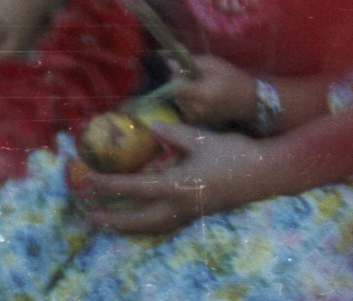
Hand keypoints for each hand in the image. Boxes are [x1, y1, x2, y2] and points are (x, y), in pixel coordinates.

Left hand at [75, 122, 271, 233]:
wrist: (264, 174)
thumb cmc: (233, 155)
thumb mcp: (202, 138)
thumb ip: (173, 134)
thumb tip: (149, 125)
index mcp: (176, 186)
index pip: (134, 188)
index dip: (109, 185)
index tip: (89, 181)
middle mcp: (178, 206)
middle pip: (136, 220)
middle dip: (110, 218)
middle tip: (88, 213)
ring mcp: (188, 214)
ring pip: (149, 227)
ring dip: (126, 226)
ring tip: (107, 221)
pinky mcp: (196, 214)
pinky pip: (162, 225)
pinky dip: (145, 225)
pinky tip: (141, 218)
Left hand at [170, 55, 256, 127]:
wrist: (249, 100)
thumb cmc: (232, 78)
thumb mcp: (213, 64)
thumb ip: (191, 63)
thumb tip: (169, 63)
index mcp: (202, 94)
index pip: (176, 88)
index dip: (176, 78)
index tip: (184, 71)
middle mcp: (198, 109)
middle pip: (177, 96)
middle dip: (181, 85)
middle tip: (194, 78)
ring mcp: (199, 118)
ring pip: (180, 103)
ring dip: (185, 94)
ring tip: (200, 88)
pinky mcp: (200, 123)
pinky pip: (186, 111)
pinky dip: (189, 103)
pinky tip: (201, 99)